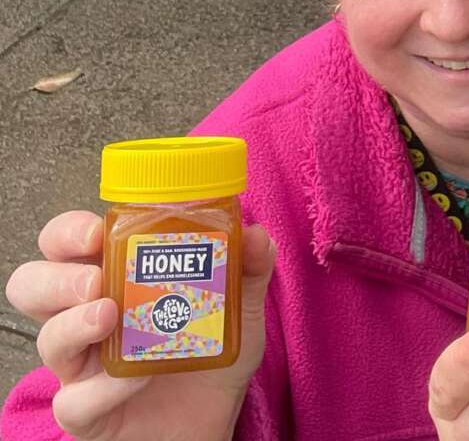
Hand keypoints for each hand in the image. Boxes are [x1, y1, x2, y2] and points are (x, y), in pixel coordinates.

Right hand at [5, 210, 276, 440]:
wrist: (214, 415)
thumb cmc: (210, 347)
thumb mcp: (240, 300)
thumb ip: (251, 264)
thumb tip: (257, 235)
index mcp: (114, 274)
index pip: (66, 242)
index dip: (69, 232)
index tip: (98, 230)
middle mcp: (87, 314)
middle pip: (33, 284)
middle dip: (56, 276)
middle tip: (96, 278)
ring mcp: (83, 364)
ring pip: (47, 339)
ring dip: (74, 324)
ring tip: (110, 316)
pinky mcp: (87, 411)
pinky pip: (77, 400)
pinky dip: (107, 387)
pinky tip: (139, 378)